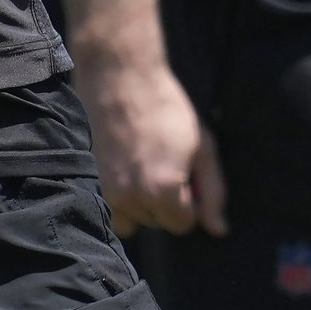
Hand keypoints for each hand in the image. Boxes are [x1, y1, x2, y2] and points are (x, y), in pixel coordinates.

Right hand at [77, 56, 227, 238]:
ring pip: (133, 220)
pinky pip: (112, 208)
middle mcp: (131, 198)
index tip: (185, 173)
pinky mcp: (91, 181)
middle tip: (164, 162)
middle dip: (165, 202)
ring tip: (144, 165)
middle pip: (157, 223)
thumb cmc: (167, 109)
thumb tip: (219, 231)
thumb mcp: (202, 148)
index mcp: (162, 190)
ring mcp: (106, 191)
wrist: (120, 79)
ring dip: (142, 203)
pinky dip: (122, 197)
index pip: (183, 224)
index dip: (189, 201)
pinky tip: (127, 166)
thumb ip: (213, 193)